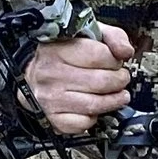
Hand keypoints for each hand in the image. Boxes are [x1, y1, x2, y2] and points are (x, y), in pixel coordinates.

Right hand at [20, 23, 136, 135]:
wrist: (31, 79)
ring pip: (95, 104)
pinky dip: (94, 117)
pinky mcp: (54, 119)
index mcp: (58, 49)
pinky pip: (84, 123)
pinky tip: (94, 108)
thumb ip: (111, 37)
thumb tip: (125, 51)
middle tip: (121, 78)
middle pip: (100, 82)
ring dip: (114, 100)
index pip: (98, 55)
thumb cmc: (63, 57)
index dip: (115, 59)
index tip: (116, 61)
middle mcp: (51, 74)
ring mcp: (51, 99)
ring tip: (118, 94)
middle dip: (119, 80)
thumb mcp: (86, 35)